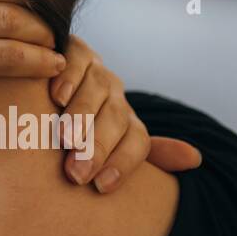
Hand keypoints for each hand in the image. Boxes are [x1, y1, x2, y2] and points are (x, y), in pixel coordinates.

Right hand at [51, 36, 202, 192]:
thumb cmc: (68, 128)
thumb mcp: (104, 144)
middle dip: (98, 146)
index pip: (137, 140)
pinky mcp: (71, 48)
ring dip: (83, 115)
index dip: (124, 163)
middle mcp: (113, 92)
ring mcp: (94, 68)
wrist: (40, 86)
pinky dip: (69, 77)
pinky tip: (57, 96)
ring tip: (66, 140)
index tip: (101, 187)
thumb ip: (144, 155)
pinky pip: (76, 59)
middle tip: (77, 173)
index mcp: (124, 118)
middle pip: (116, 117)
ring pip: (98, 89)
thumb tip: (196, 159)